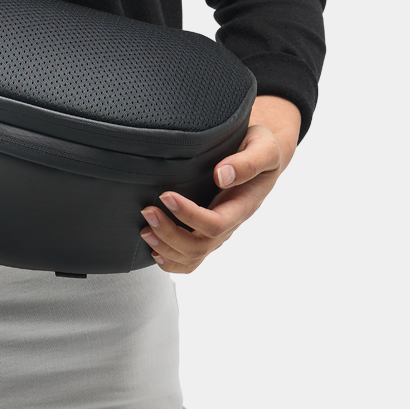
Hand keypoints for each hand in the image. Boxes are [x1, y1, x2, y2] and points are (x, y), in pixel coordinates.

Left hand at [137, 95, 300, 273]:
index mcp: (243, 205)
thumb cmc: (262, 148)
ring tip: (145, 231)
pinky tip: (155, 250)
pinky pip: (192, 257)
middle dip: (170, 233)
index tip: (166, 196)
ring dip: (166, 248)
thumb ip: (247, 163)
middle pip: (200, 246)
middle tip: (147, 212)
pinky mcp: (208, 230)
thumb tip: (222, 175)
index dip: (189, 215)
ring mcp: (219, 230)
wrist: (263, 154)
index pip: (215, 223)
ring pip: (193, 256)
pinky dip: (172, 260)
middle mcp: (230, 222)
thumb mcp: (264, 149)